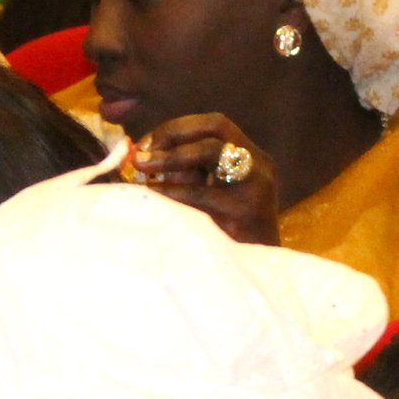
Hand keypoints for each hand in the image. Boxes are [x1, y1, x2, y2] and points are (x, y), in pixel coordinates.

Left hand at [131, 115, 280, 245]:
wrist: (259, 274)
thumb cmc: (227, 235)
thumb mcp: (208, 195)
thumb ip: (184, 173)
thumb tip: (138, 153)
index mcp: (251, 157)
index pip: (215, 125)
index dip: (178, 128)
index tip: (147, 143)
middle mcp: (259, 164)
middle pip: (216, 130)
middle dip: (173, 136)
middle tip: (141, 154)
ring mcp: (257, 186)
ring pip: (210, 152)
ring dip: (170, 157)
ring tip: (142, 167)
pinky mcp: (248, 210)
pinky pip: (202, 193)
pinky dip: (172, 190)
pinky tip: (153, 195)